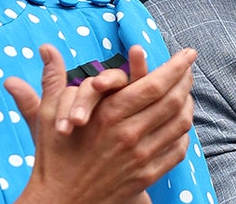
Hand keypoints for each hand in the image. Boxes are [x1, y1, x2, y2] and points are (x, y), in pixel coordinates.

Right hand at [5, 44, 196, 203]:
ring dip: (187, 103)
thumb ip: (52, 79)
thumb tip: (46, 48)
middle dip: (186, 79)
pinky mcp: (146, 176)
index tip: (187, 53)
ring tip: (186, 92)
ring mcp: (140, 157)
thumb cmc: (53, 157)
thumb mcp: (48, 115)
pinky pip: (177, 150)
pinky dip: (183, 132)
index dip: (176, 66)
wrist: (60, 202)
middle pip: (173, 100)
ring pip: (179, 124)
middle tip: (189, 67)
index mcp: (108, 115)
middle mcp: (128, 135)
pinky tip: (179, 122)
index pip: (155, 84)